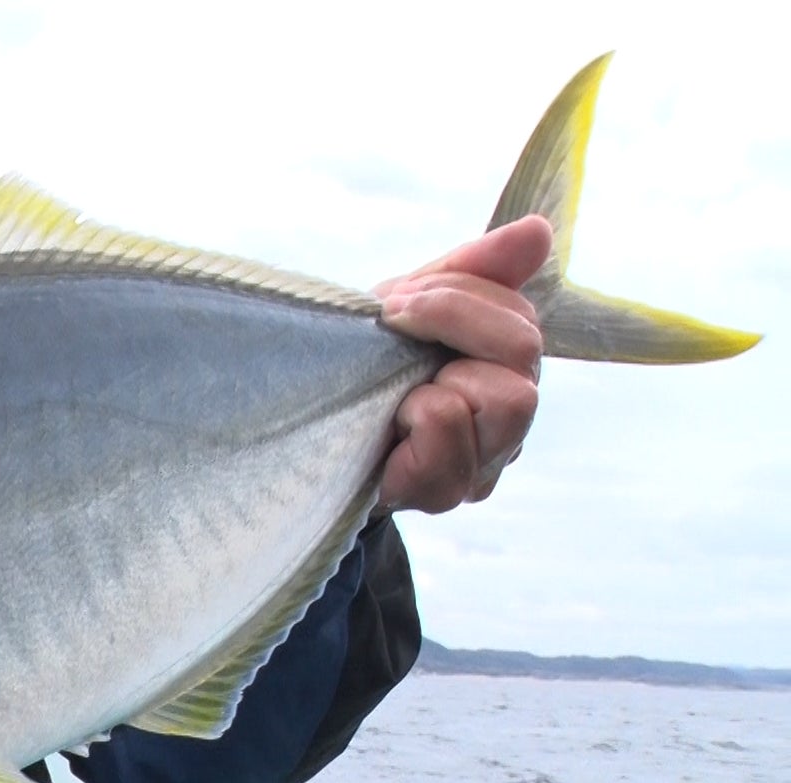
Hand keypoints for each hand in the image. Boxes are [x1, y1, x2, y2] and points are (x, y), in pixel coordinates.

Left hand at [375, 215, 552, 513]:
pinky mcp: (445, 494)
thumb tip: (540, 229)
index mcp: (506, 370)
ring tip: (399, 392)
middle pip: (524, 350)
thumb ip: (475, 271)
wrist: (301, 433)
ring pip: (510, 398)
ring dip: (440, 377)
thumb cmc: (363, 369)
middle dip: (448, 321)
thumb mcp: (411, 308)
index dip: (456, 296)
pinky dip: (416, 417)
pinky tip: (389, 429)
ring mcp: (484, 464)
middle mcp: (510, 422)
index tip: (397, 303)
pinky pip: (450, 434)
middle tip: (391, 329)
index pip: (521, 316)